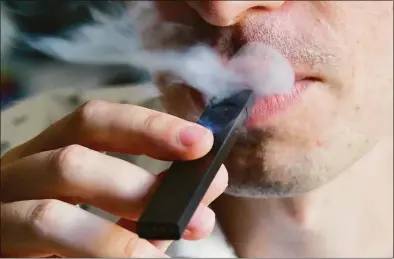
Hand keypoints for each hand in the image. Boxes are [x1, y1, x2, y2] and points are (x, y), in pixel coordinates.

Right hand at [1, 100, 227, 257]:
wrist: (21, 258)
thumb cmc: (73, 236)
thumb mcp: (115, 213)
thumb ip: (155, 199)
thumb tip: (211, 181)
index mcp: (51, 153)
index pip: (94, 121)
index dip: (148, 126)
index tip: (199, 141)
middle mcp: (20, 174)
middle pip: (72, 161)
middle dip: (135, 185)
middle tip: (191, 213)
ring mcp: (0, 214)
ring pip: (49, 215)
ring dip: (111, 237)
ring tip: (152, 258)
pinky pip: (38, 251)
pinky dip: (91, 258)